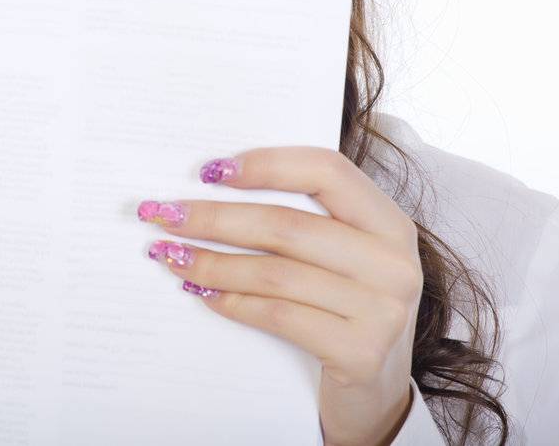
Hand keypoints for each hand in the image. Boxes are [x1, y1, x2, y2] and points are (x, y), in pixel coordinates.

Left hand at [137, 147, 421, 445]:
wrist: (378, 393)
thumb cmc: (348, 310)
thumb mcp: (345, 257)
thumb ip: (306, 220)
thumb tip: (216, 187)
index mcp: (390, 224)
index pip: (327, 171)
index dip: (266, 165)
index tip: (210, 171)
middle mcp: (394, 263)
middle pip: (288, 225)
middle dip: (215, 217)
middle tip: (165, 214)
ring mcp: (382, 310)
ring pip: (275, 272)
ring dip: (212, 262)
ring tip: (171, 255)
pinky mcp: (359, 352)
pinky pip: (277, 315)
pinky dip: (232, 301)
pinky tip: (204, 292)